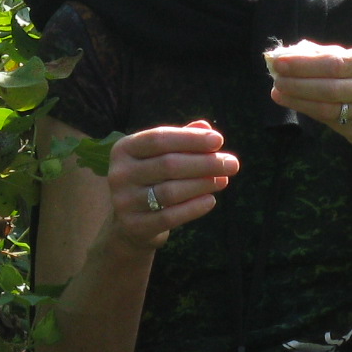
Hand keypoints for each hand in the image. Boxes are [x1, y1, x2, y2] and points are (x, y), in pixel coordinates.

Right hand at [101, 121, 239, 250]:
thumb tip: (206, 126)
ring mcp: (123, 201)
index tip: (219, 141)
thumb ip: (182, 140)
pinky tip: (211, 200)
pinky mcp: (134, 226)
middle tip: (232, 163)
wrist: (130, 223)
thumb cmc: (152, 180)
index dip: (190, 138)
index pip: (159, 138)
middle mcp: (119, 174)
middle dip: (205, 163)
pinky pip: (169, 217)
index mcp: (124, 149)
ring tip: (224, 180)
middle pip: (168, 165)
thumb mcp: (161, 156)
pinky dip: (193, 208)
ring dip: (202, 185)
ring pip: (170, 191)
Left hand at [265, 41, 351, 165]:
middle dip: (298, 82)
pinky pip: (330, 121)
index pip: (335, 62)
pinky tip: (293, 102)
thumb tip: (286, 53)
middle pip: (331, 86)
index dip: (304, 63)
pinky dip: (307, 111)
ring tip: (277, 91)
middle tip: (275, 77)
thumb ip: (322, 55)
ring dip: (298, 99)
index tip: (279, 60)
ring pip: (328, 107)